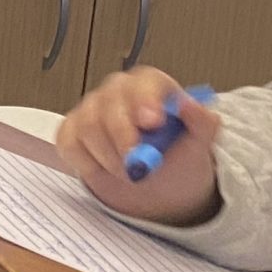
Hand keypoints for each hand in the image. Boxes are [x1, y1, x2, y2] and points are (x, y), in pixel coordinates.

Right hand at [56, 64, 223, 225]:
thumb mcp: (201, 145)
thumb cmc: (179, 161)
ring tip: (132, 175)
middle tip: (138, 166)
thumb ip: (202, 122)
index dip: (145, 100)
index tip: (152, 123)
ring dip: (111, 158)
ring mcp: (89, 111)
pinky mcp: (70, 133)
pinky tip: (106, 171)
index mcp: (150, 87)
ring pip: (88, 127)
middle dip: (123, 137)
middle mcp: (116, 93)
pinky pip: (69, 144)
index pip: (143, 82)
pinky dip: (87, 164)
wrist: (159, 189)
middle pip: (109, 103)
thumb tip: (189, 105)